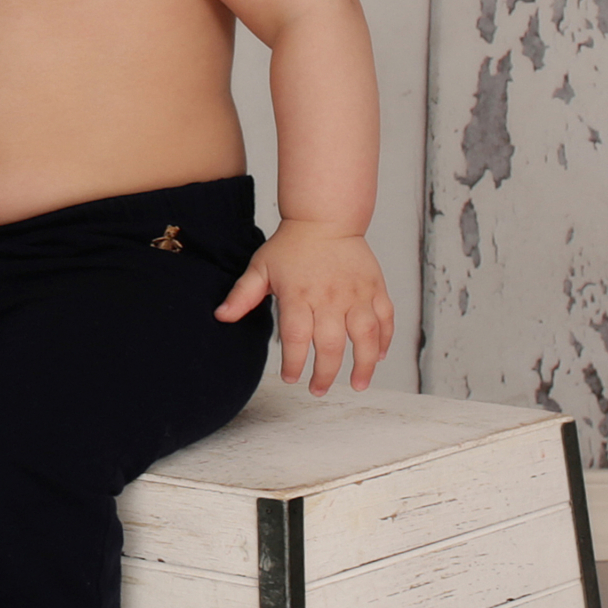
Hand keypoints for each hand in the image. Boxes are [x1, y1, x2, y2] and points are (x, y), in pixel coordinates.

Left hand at [214, 221, 393, 393]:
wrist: (325, 218)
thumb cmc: (291, 245)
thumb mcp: (260, 267)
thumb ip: (242, 295)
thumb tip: (221, 316)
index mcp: (299, 295)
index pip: (297, 338)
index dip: (294, 363)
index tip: (291, 378)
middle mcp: (330, 298)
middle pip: (331, 345)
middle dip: (325, 374)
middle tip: (318, 389)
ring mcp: (357, 294)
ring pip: (366, 337)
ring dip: (364, 365)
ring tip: (359, 384)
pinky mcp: (376, 288)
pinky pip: (386, 319)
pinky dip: (386, 339)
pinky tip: (379, 356)